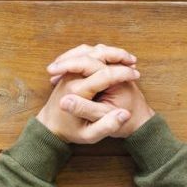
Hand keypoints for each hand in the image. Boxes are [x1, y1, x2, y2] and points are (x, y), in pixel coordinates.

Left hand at [37, 44, 151, 142]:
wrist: (50, 126)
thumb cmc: (71, 132)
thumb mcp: (90, 136)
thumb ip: (107, 126)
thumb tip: (125, 114)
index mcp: (77, 92)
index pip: (104, 74)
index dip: (123, 73)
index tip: (136, 75)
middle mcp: (71, 78)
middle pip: (96, 56)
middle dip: (117, 55)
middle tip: (133, 61)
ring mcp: (68, 72)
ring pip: (88, 51)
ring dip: (107, 51)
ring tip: (125, 58)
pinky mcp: (68, 70)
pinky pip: (82, 53)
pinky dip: (97, 52)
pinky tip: (111, 59)